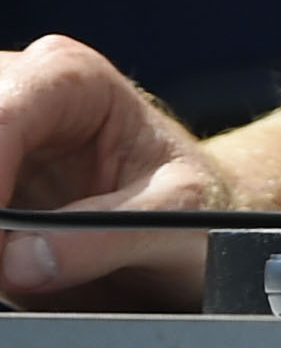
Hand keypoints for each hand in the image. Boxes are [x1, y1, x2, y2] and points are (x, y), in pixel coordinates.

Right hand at [0, 36, 225, 310]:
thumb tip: (18, 262)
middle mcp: (17, 87)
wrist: (191, 229)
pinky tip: (2, 266)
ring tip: (9, 268)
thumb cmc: (194, 209)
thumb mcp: (179, 221)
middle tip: (5, 265)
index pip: (0, 116)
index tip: (0, 248)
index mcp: (73, 79)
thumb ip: (108, 237)